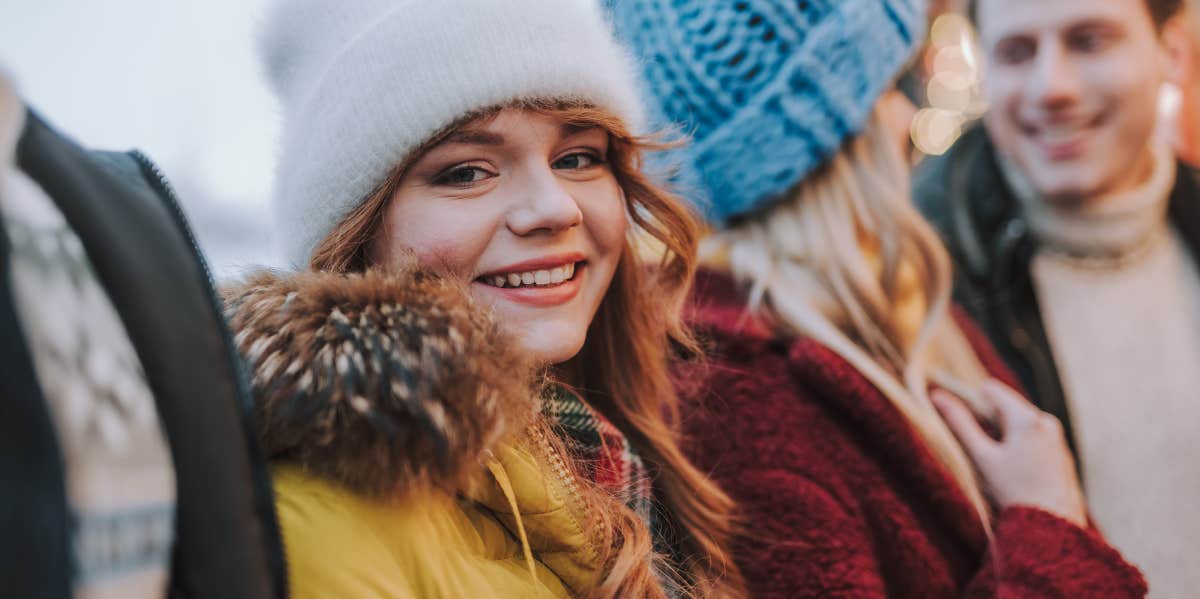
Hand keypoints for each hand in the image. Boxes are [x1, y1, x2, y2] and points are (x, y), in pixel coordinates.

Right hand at [931, 380, 1087, 527]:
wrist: (1052, 527)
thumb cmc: (1013, 491)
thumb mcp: (982, 456)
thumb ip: (960, 423)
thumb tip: (937, 395)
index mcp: (1026, 418)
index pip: (991, 390)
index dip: (971, 400)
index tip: (960, 420)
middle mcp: (1046, 421)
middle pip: (1008, 406)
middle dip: (989, 420)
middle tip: (978, 447)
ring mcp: (1058, 438)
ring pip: (1022, 423)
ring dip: (1005, 434)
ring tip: (997, 464)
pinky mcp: (1062, 454)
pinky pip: (1036, 439)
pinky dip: (1021, 447)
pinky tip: (1016, 472)